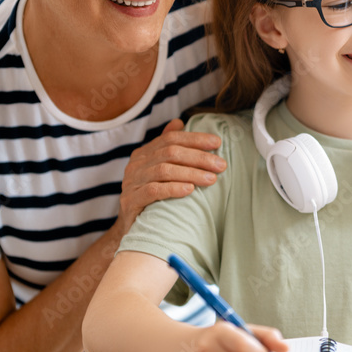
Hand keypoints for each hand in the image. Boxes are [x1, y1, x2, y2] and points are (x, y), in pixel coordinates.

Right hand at [113, 120, 226, 236]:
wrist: (130, 228)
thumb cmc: (151, 198)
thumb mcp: (159, 170)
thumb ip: (167, 147)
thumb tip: (178, 122)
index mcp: (144, 153)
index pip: (171, 138)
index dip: (195, 139)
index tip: (217, 142)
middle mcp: (136, 164)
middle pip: (170, 153)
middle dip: (199, 157)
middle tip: (221, 165)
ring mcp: (131, 182)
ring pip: (164, 170)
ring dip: (191, 173)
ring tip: (212, 179)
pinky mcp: (130, 201)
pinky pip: (153, 190)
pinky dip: (173, 188)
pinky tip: (190, 190)